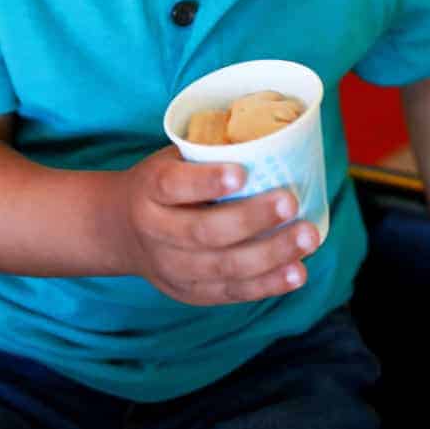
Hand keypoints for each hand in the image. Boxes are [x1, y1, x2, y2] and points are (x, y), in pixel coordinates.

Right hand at [114, 146, 319, 305]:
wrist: (122, 230)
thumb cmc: (164, 184)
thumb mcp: (172, 159)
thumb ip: (208, 153)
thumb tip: (274, 135)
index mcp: (150, 189)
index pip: (174, 185)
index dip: (207, 181)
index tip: (242, 173)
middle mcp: (156, 231)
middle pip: (203, 231)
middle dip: (252, 218)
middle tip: (290, 201)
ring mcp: (171, 268)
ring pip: (222, 268)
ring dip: (270, 255)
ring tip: (307, 237)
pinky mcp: (190, 293)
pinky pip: (231, 293)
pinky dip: (267, 284)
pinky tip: (297, 272)